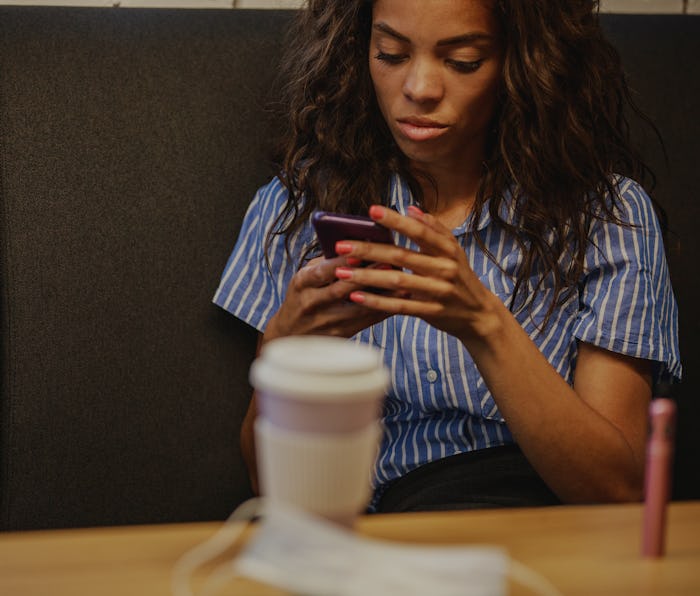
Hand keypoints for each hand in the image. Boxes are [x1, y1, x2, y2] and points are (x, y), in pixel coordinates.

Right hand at [266, 254, 392, 340]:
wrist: (291, 334)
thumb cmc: (303, 296)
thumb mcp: (305, 277)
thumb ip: (327, 262)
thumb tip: (357, 245)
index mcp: (301, 284)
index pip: (323, 271)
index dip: (342, 263)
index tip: (362, 251)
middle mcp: (311, 304)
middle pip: (342, 289)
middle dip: (367, 275)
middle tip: (390, 261)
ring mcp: (326, 322)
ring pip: (358, 308)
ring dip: (381, 294)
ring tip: (402, 281)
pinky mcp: (339, 335)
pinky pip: (366, 322)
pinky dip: (383, 309)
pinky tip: (399, 300)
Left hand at [333, 205, 502, 344]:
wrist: (479, 314)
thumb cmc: (459, 278)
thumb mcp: (454, 251)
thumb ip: (434, 229)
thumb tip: (411, 208)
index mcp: (448, 250)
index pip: (419, 231)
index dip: (395, 220)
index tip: (371, 211)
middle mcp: (444, 269)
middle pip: (401, 256)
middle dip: (368, 250)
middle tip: (341, 245)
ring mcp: (438, 291)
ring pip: (397, 281)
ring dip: (366, 277)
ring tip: (342, 272)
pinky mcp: (431, 312)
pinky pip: (400, 306)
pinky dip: (377, 301)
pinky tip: (356, 296)